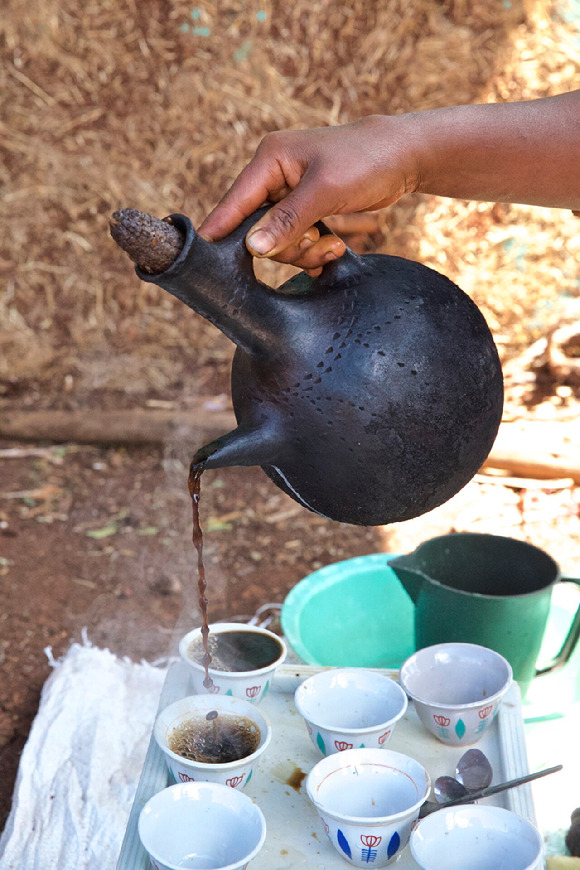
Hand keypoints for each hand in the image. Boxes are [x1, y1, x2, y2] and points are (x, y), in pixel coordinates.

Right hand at [198, 115, 417, 275]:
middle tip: (319, 245)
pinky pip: (295, 240)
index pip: (234, 202)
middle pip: (257, 230)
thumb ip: (287, 220)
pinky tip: (332, 248)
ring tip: (333, 246)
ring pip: (277, 240)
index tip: (202, 255)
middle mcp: (274, 176)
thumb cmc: (366, 161)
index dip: (220, 230)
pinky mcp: (305, 208)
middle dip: (286, 247)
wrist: (404, 156)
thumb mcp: (325, 191)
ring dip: (304, 250)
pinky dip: (312, 249)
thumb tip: (253, 248)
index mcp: (269, 160)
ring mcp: (289, 194)